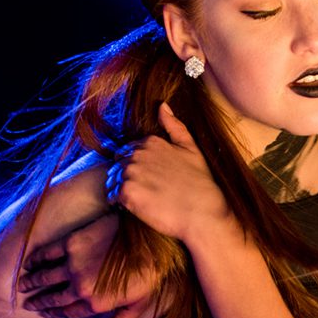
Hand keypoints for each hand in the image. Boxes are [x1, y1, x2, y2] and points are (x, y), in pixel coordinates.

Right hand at [19, 211, 163, 317]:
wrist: (153, 238)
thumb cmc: (152, 273)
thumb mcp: (140, 307)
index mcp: (96, 304)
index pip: (68, 311)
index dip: (53, 312)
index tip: (42, 312)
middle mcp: (80, 288)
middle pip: (53, 296)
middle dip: (38, 300)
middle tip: (27, 302)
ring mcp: (74, 264)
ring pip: (46, 276)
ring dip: (32, 281)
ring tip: (22, 284)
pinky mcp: (72, 243)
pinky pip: (48, 253)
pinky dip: (36, 258)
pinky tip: (29, 262)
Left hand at [107, 103, 234, 246]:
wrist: (204, 212)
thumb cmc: (200, 182)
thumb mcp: (191, 148)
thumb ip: (175, 126)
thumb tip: (162, 105)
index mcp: (151, 142)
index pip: (128, 151)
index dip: (136, 166)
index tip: (149, 178)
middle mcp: (138, 154)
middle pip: (119, 165)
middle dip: (127, 176)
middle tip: (146, 191)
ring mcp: (131, 173)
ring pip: (114, 179)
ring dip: (123, 189)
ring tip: (142, 199)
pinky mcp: (127, 193)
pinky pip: (113, 195)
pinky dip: (120, 202)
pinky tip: (136, 207)